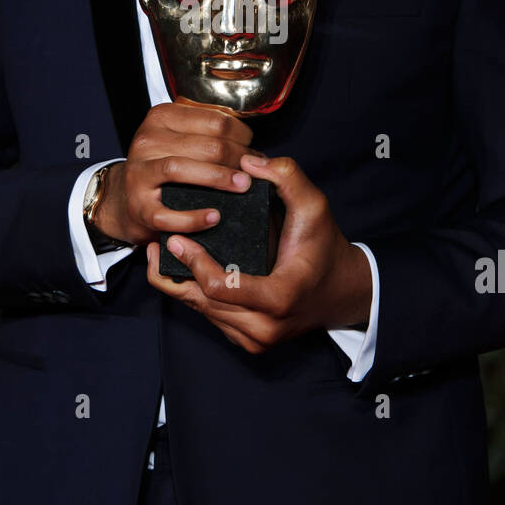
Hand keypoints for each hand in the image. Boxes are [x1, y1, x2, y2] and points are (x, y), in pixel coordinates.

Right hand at [94, 97, 260, 246]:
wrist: (125, 198)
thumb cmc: (161, 166)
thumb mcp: (177, 137)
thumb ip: (207, 131)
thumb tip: (249, 143)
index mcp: (162, 118)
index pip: (215, 120)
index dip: (242, 135)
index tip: (251, 149)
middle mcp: (147, 140)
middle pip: (206, 145)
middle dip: (238, 158)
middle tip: (253, 173)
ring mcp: (139, 173)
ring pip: (182, 168)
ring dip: (219, 178)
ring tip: (242, 186)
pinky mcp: (138, 206)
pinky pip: (168, 213)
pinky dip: (193, 217)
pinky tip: (214, 217)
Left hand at [146, 152, 371, 352]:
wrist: (343, 291)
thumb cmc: (326, 247)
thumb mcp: (314, 207)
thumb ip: (287, 177)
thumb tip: (248, 162)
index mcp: (279, 298)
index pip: (220, 287)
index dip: (193, 262)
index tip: (175, 239)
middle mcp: (265, 328)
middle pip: (204, 302)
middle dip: (177, 273)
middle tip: (160, 243)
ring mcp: (256, 340)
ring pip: (203, 313)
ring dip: (181, 285)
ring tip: (163, 254)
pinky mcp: (249, 343)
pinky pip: (212, 319)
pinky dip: (196, 296)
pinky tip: (183, 272)